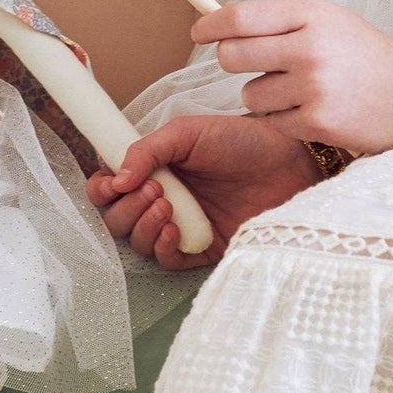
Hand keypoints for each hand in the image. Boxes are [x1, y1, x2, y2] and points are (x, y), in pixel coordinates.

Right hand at [86, 115, 318, 269]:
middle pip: (117, 218)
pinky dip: (162, 248)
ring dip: (142, 225)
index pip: (111, 186)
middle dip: (124, 207)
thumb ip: (149, 149)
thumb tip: (115, 178)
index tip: (111, 183)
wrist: (290, 167)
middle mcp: (164, 197)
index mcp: (157, 167)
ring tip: (167, 204)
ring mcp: (182, 225)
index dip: (101, 188)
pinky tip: (176, 230)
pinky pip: (166, 261)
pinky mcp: (202, 249)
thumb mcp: (191, 132)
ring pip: (137, 242)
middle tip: (153, 189)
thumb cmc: (244, 142)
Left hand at [192, 0, 392, 154]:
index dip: (211, 25)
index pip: (241, 16)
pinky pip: (272, 123)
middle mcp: (309, 48)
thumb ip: (280, 21)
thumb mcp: (326, 20)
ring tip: (298, 90)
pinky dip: (284, 119)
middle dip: (232, 61)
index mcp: (310, 14)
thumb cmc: (363, 54)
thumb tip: (222, 24)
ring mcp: (313, 88)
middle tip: (249, 63)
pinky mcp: (317, 123)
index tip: (198, 32)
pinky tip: (312, 110)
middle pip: (232, 56)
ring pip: (249, 95)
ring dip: (264, 96)